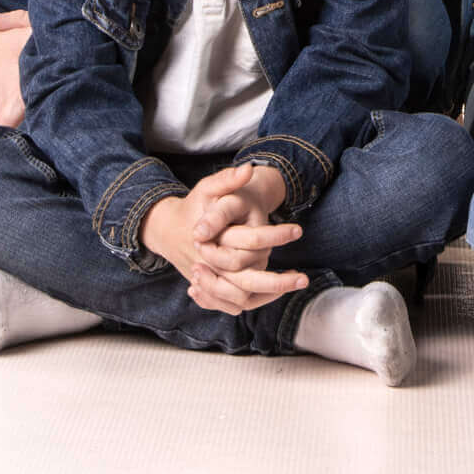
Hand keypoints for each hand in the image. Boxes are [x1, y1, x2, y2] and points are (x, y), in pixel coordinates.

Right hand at [143, 165, 306, 313]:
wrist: (169, 230)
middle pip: (246, 283)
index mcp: (211, 241)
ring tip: (297, 281)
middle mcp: (208, 266)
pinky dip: (256, 301)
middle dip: (278, 283)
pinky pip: (234, 304)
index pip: (249, 243)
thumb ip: (227, 179)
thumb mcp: (207, 188)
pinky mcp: (211, 291)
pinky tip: (276, 291)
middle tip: (304, 277)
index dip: (276, 236)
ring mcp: (209, 281)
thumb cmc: (193, 207)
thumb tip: (249, 169)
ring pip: (242, 298)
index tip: (298, 230)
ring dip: (270, 294)